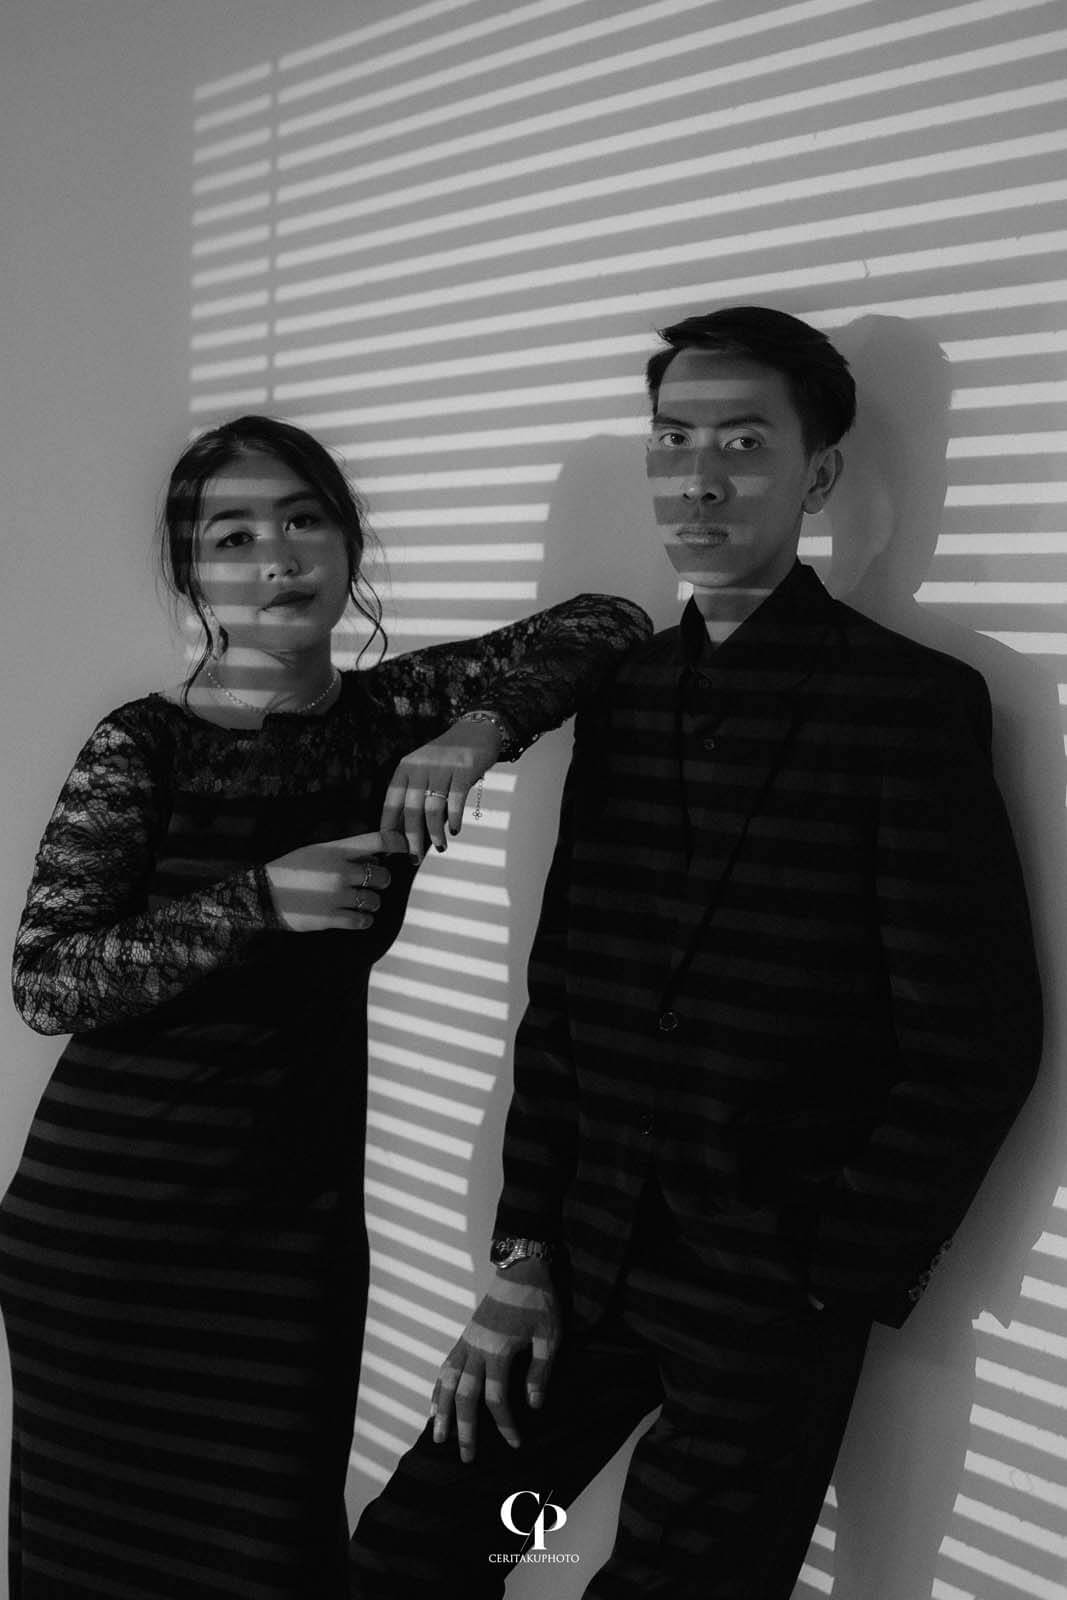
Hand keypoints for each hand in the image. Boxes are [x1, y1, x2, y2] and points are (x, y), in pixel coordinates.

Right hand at [263, 830, 406, 931]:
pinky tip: (358, 917)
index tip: (404, 848)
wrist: (261, 894)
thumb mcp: (316, 851)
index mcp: (336, 850)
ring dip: (373, 903)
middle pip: (383, 876)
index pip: (377, 841)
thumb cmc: (290, 869)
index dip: (397, 843)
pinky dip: (364, 920)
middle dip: (382, 881)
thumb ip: (345, 852)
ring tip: (364, 903)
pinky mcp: (330, 918)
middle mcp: (340, 871)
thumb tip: (375, 858)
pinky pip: (362, 921)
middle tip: (374, 884)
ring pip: (375, 901)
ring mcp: (336, 896)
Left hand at [381, 718, 501, 860]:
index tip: (390, 846)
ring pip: (434, 808)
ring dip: (436, 833)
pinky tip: (456, 830)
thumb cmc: (447, 759)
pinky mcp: (464, 769)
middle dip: (412, 838)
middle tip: (415, 856)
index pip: (391, 800)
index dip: (389, 825)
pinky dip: (455, 819)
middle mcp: (421, 766)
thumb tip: (405, 832)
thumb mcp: (425, 772)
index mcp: (406, 768)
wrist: (476, 731)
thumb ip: (415, 796)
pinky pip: (456, 800)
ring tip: (440, 847)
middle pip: (412, 809)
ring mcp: (442, 767)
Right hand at [431, 1257, 559, 1462]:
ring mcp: (467, 1342)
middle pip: (464, 1396)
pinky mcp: (465, 1336)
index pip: (496, 1398)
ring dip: (441, 1411)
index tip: (516, 1444)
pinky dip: (438, 1388)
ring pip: (446, 1382)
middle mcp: (476, 1349)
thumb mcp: (549, 1335)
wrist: (521, 1268)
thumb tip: (533, 1405)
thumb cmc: (539, 1301)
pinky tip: (435, 1404)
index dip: (505, 1424)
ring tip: (438, 1438)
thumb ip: (539, 1370)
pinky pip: (446, 1366)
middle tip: (467, 1459)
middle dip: (465, 1429)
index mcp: (498, 1351)